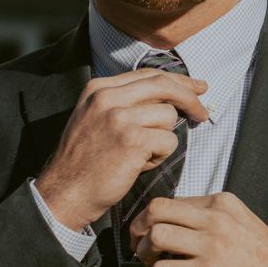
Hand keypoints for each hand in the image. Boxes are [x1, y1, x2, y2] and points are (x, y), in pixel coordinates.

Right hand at [35, 68, 208, 230]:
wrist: (65, 192)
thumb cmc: (84, 162)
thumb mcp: (94, 118)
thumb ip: (124, 102)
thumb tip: (169, 96)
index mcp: (99, 88)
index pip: (149, 74)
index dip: (178, 81)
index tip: (197, 87)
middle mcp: (108, 97)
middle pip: (164, 85)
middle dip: (190, 98)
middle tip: (202, 112)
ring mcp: (119, 117)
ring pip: (169, 116)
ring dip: (164, 138)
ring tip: (142, 154)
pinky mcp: (132, 140)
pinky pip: (169, 141)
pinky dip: (161, 156)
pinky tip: (140, 164)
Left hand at [129, 193, 267, 266]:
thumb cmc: (266, 261)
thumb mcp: (243, 223)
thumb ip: (214, 217)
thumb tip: (179, 220)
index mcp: (223, 204)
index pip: (173, 200)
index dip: (153, 216)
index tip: (149, 229)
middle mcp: (216, 220)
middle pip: (157, 210)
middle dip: (139, 227)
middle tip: (139, 242)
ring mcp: (211, 246)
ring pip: (156, 235)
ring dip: (144, 251)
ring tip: (150, 262)